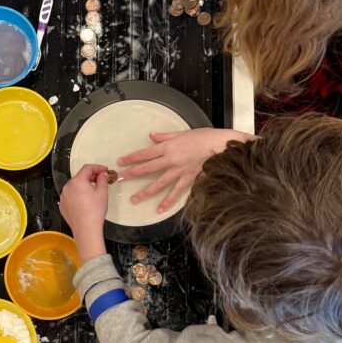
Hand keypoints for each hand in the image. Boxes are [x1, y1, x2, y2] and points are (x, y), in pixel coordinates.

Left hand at [59, 163, 108, 261]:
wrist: (86, 229)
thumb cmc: (95, 212)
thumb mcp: (102, 193)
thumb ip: (103, 180)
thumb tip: (103, 174)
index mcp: (77, 181)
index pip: (87, 168)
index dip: (98, 167)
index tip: (105, 170)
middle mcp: (67, 187)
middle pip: (80, 176)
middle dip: (91, 176)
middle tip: (101, 180)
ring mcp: (63, 196)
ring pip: (75, 186)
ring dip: (84, 185)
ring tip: (94, 191)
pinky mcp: (62, 205)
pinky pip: (70, 195)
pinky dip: (78, 194)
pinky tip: (85, 201)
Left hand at [117, 129, 249, 213]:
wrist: (220, 146)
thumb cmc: (203, 137)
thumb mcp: (182, 133)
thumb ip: (165, 136)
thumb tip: (151, 136)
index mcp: (168, 147)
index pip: (146, 153)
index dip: (132, 158)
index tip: (121, 162)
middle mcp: (171, 160)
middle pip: (148, 168)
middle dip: (133, 174)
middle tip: (121, 180)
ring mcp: (179, 171)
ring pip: (159, 183)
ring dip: (146, 192)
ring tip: (135, 199)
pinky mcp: (188, 179)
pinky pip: (176, 192)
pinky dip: (168, 201)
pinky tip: (160, 209)